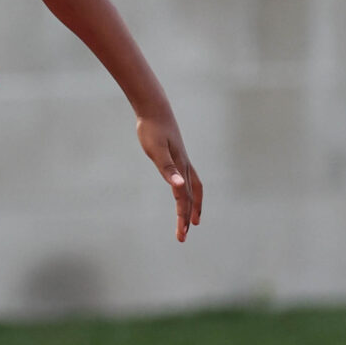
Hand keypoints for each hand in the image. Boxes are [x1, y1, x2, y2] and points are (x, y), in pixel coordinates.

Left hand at [138, 113, 202, 242]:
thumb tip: (178, 186)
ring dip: (193, 205)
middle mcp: (184, 166)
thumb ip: (167, 169)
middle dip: (188, 217)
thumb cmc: (152, 130)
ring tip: (192, 219)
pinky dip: (188, 190)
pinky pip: (188, 178)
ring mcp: (182, 160)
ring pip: (193, 188)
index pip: (183, 198)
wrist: (154, 109)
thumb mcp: (156, 151)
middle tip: (183, 235)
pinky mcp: (178, 155)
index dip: (182, 217)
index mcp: (180, 168)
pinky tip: (181, 191)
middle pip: (191, 197)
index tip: (181, 235)